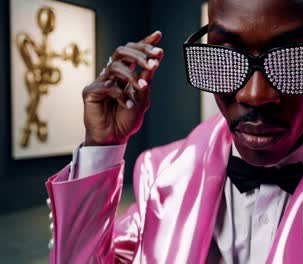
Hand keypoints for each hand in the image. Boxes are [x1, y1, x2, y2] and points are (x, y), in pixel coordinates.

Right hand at [82, 31, 163, 145]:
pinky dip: (121, 95)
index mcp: (125, 74)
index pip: (134, 52)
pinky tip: (128, 105)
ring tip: (141, 88)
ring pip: (116, 66)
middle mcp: (112, 74)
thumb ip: (147, 80)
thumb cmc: (126, 120)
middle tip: (154, 61)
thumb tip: (155, 61)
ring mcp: (101, 81)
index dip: (145, 42)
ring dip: (132, 76)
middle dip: (140, 54)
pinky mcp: (91, 92)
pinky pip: (107, 86)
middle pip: (122, 51)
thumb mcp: (143, 99)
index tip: (159, 35)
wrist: (114, 138)